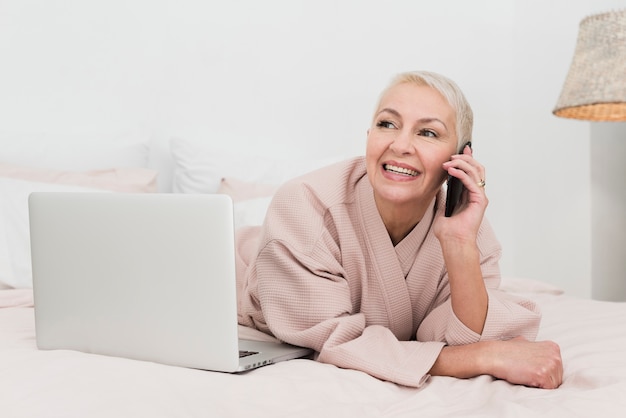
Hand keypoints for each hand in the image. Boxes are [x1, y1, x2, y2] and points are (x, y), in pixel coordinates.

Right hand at [430, 337, 562, 388]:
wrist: (494, 355)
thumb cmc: (507, 350)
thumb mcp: (525, 342)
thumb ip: (536, 348)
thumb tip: (537, 354)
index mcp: (553, 348)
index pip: (557, 369)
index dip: (544, 373)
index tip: (531, 369)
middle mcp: (555, 355)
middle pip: (558, 378)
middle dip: (544, 379)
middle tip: (526, 372)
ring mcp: (550, 364)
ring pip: (553, 385)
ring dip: (540, 385)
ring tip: (525, 374)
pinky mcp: (542, 375)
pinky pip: (547, 390)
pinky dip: (537, 388)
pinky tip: (526, 378)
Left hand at [435, 145, 487, 242]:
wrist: (453, 242)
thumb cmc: (448, 231)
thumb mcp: (442, 209)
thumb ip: (443, 197)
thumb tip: (437, 188)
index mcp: (469, 195)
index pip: (471, 172)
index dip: (468, 159)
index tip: (461, 149)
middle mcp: (477, 194)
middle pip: (476, 168)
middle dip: (465, 158)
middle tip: (452, 155)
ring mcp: (480, 197)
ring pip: (476, 171)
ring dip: (462, 164)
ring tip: (449, 162)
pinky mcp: (480, 200)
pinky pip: (472, 181)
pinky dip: (462, 173)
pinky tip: (451, 171)